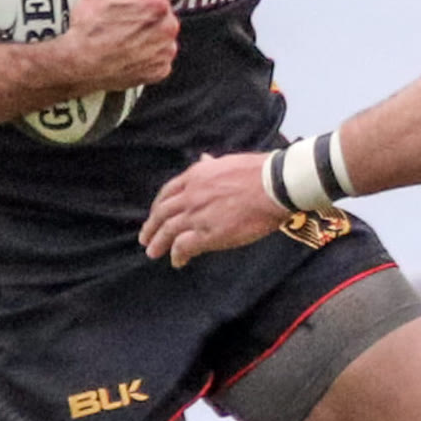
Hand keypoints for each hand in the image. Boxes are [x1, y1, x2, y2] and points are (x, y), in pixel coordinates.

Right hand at [64, 0, 178, 90]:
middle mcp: (167, 27)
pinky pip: (160, 54)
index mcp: (155, 3)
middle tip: (129, 3)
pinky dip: (151, 49)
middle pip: (162, 5)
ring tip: (129, 27)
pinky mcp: (160, 69)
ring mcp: (165, 50)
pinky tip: (134, 46)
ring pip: (163, 30)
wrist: (80, 64)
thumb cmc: (89, 27)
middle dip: (148, 0)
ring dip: (152, 26)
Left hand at [140, 151, 288, 267]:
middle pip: (163, 213)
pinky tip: (178, 261)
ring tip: (153, 252)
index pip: (168, 192)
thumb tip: (204, 158)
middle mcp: (191, 195)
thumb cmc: (259, 172)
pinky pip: (184, 246)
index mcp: (196, 175)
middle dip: (152, 226)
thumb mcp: (228, 162)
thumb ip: (212, 165)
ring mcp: (197, 215)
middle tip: (146, 238)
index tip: (155, 215)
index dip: (159, 206)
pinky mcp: (208, 234)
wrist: (274, 185)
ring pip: (168, 231)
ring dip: (159, 243)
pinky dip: (177, 254)